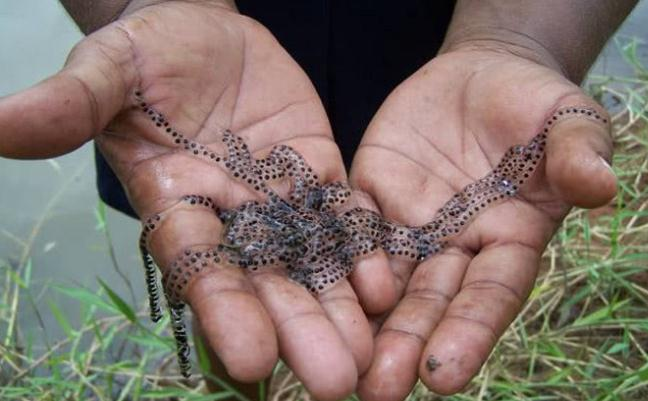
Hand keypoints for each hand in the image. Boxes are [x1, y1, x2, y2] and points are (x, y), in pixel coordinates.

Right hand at [0, 2, 371, 398]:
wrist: (205, 34)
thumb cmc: (149, 53)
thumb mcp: (110, 70)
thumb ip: (71, 103)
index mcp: (176, 204)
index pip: (199, 267)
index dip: (224, 309)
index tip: (252, 359)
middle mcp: (231, 218)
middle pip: (267, 282)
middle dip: (299, 330)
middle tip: (335, 384)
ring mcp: (279, 199)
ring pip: (312, 262)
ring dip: (340, 309)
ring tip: (373, 359)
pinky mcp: (318, 173)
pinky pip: (343, 217)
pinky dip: (363, 250)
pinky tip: (385, 286)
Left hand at [350, 47, 615, 398]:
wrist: (478, 75)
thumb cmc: (533, 102)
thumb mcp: (568, 121)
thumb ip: (577, 154)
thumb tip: (600, 185)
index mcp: (509, 238)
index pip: (490, 294)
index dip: (469, 332)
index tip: (443, 377)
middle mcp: (455, 245)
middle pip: (429, 300)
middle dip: (404, 344)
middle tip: (376, 391)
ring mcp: (409, 224)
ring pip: (384, 279)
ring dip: (363, 321)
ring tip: (339, 363)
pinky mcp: (372, 195)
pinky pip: (349, 229)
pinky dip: (332, 258)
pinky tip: (307, 289)